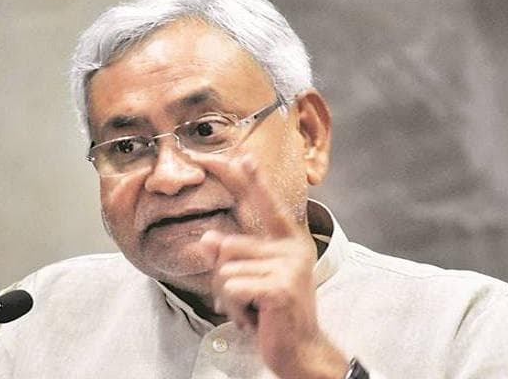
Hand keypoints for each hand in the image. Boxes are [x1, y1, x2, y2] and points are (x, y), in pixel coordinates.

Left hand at [195, 153, 347, 378]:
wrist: (299, 350)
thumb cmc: (275, 313)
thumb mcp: (252, 278)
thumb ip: (232, 256)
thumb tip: (207, 239)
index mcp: (289, 242)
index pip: (267, 205)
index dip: (253, 181)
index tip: (241, 157)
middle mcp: (292, 248)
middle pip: (227, 246)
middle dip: (223, 277)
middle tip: (247, 300)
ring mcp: (287, 267)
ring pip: (224, 269)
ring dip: (228, 297)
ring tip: (251, 310)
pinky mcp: (279, 287)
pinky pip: (231, 287)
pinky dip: (232, 308)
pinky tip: (253, 320)